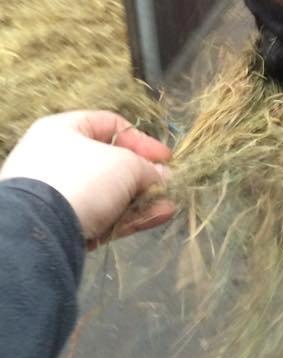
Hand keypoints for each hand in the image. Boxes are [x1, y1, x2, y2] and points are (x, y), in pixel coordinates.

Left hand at [0, 111, 174, 247]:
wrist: (40, 232)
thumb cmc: (83, 179)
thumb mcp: (125, 164)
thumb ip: (147, 168)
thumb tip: (163, 177)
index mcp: (63, 130)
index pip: (110, 125)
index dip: (141, 139)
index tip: (165, 157)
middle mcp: (57, 159)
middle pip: (111, 163)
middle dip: (142, 174)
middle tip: (165, 183)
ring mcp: (59, 195)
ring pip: (109, 193)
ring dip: (141, 199)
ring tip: (167, 205)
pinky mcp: (63, 226)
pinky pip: (102, 215)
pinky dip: (129, 216)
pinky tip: (158, 217)